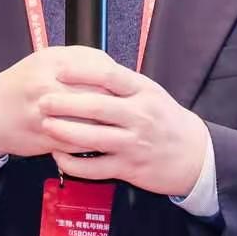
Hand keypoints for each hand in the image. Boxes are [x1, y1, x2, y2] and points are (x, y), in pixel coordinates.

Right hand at [0, 46, 120, 158]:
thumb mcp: (47, 59)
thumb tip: (112, 67)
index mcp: (51, 62)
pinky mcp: (44, 139)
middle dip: (116, 108)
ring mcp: (44, 115)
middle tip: (126, 112)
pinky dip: (93, 144)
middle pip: (96, 99)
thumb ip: (81, 58)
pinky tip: (100, 140)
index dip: (118, 83)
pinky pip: (79, 144)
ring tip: (117, 127)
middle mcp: (46, 87)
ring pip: (89, 124)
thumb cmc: (22, 84)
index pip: (97, 71)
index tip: (126, 89)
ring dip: (107, 128)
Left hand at [38, 67, 210, 196]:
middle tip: (42, 101)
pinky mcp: (129, 169)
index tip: (58, 70)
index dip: (81, 72)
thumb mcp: (150, 93)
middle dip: (65, 104)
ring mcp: (134, 144)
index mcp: (143, 92)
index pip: (110, 76)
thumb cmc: (165, 119)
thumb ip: (121, 83)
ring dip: (64, 132)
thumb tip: (85, 66)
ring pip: (93, 139)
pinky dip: (73, 163)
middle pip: (96, 108)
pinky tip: (58, 155)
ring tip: (45, 125)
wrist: (194, 155)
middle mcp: (139, 117)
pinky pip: (95, 168)